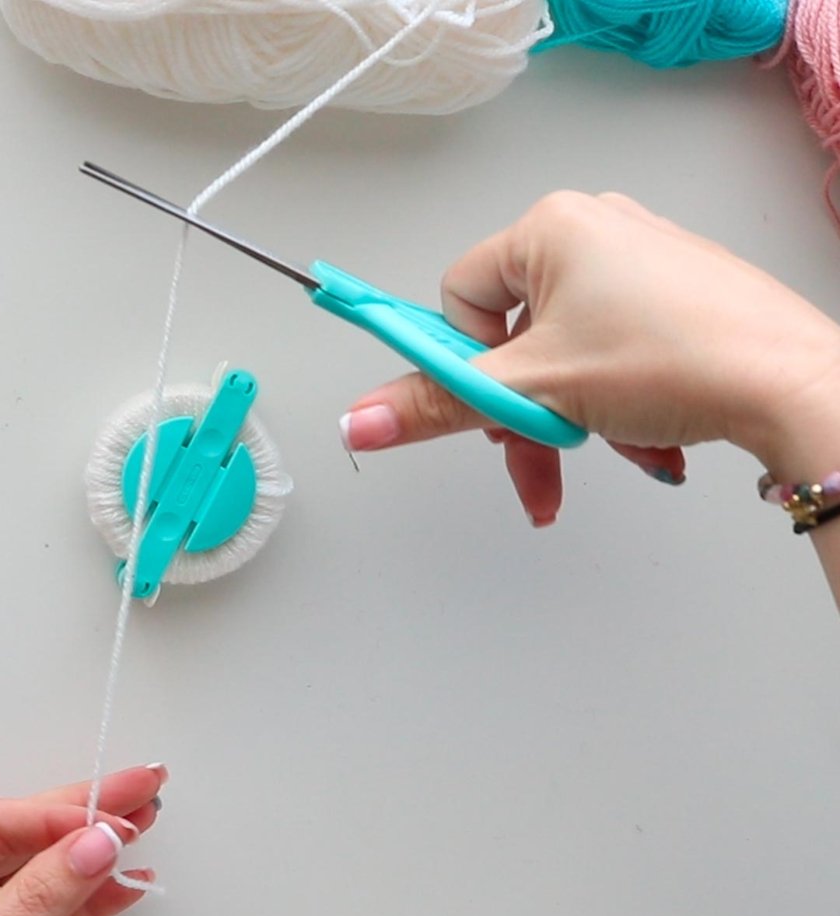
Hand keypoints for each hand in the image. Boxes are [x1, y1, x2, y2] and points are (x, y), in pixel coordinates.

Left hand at [0, 764, 166, 915]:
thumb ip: (35, 900)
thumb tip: (88, 846)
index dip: (55, 816)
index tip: (106, 818)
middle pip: (26, 839)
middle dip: (86, 815)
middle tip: (139, 787)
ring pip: (47, 875)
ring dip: (97, 855)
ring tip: (144, 825)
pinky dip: (93, 902)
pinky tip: (124, 883)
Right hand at [340, 191, 839, 524]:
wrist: (792, 385)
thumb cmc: (680, 358)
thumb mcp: (535, 388)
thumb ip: (435, 406)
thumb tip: (359, 421)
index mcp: (549, 228)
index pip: (458, 298)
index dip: (463, 364)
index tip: (482, 406)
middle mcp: (593, 231)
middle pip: (512, 338)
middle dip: (526, 411)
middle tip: (539, 450)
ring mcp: (639, 263)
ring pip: (565, 358)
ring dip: (575, 419)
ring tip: (612, 443)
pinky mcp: (675, 297)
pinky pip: (612, 357)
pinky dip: (616, 407)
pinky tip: (646, 439)